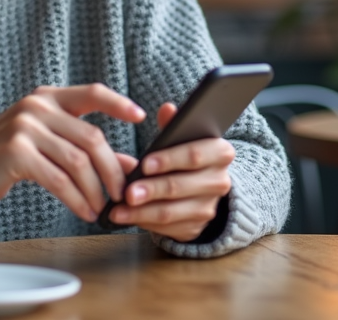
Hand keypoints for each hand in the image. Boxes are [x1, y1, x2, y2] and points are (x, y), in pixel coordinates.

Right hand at [0, 84, 145, 222]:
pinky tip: (84, 211)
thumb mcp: (47, 143)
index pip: (92, 93)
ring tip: (101, 208)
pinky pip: (59, 180)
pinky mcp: (17, 153)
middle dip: (112, 170)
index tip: (140, 116)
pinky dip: (76, 199)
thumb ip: (85, 148)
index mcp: (48, 98)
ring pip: (78, 162)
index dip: (118, 103)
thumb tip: (130, 164)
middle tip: (122, 193)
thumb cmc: (9, 155)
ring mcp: (26, 127)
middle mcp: (38, 107)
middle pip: (92, 138)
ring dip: (95, 190)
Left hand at [109, 103, 234, 241]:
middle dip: (151, 189)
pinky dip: (143, 222)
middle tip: (127, 192)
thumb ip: (173, 125)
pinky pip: (166, 228)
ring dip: (141, 212)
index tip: (145, 163)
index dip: (170, 159)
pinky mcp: (195, 228)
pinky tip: (125, 217)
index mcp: (220, 152)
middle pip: (180, 186)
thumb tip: (167, 108)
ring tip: (118, 209)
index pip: (195, 155)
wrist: (202, 189)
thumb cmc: (185, 157)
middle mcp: (220, 181)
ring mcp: (209, 208)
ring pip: (171, 212)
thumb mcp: (182, 139)